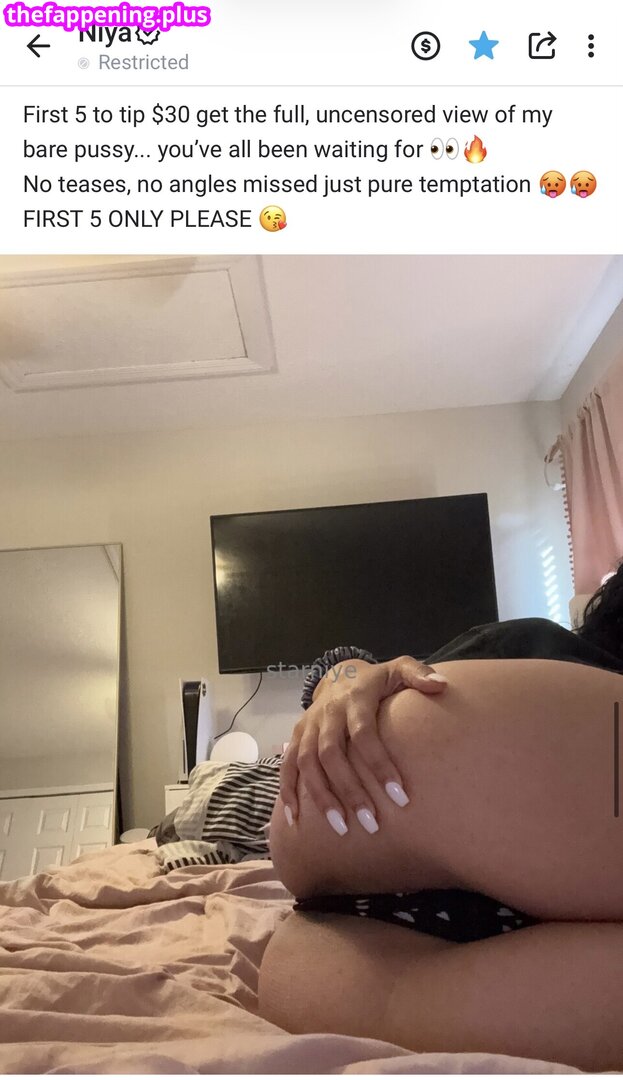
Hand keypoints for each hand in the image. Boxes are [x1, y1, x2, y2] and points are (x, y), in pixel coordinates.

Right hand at [280, 656, 447, 835]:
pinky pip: (287, 766)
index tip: (400, 796)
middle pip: (332, 754)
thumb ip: (419, 674)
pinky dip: (287, 792)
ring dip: (321, 797)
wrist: (340, 673)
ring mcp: (308, 725)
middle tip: (371, 823)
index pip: (364, 734)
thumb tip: (441, 685)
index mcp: (355, 697)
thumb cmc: (377, 680)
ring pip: (308, 763)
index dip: (380, 764)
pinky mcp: (296, 736)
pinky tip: (296, 820)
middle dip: (350, 790)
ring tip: (342, 828)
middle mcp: (327, 712)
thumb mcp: (398, 669)